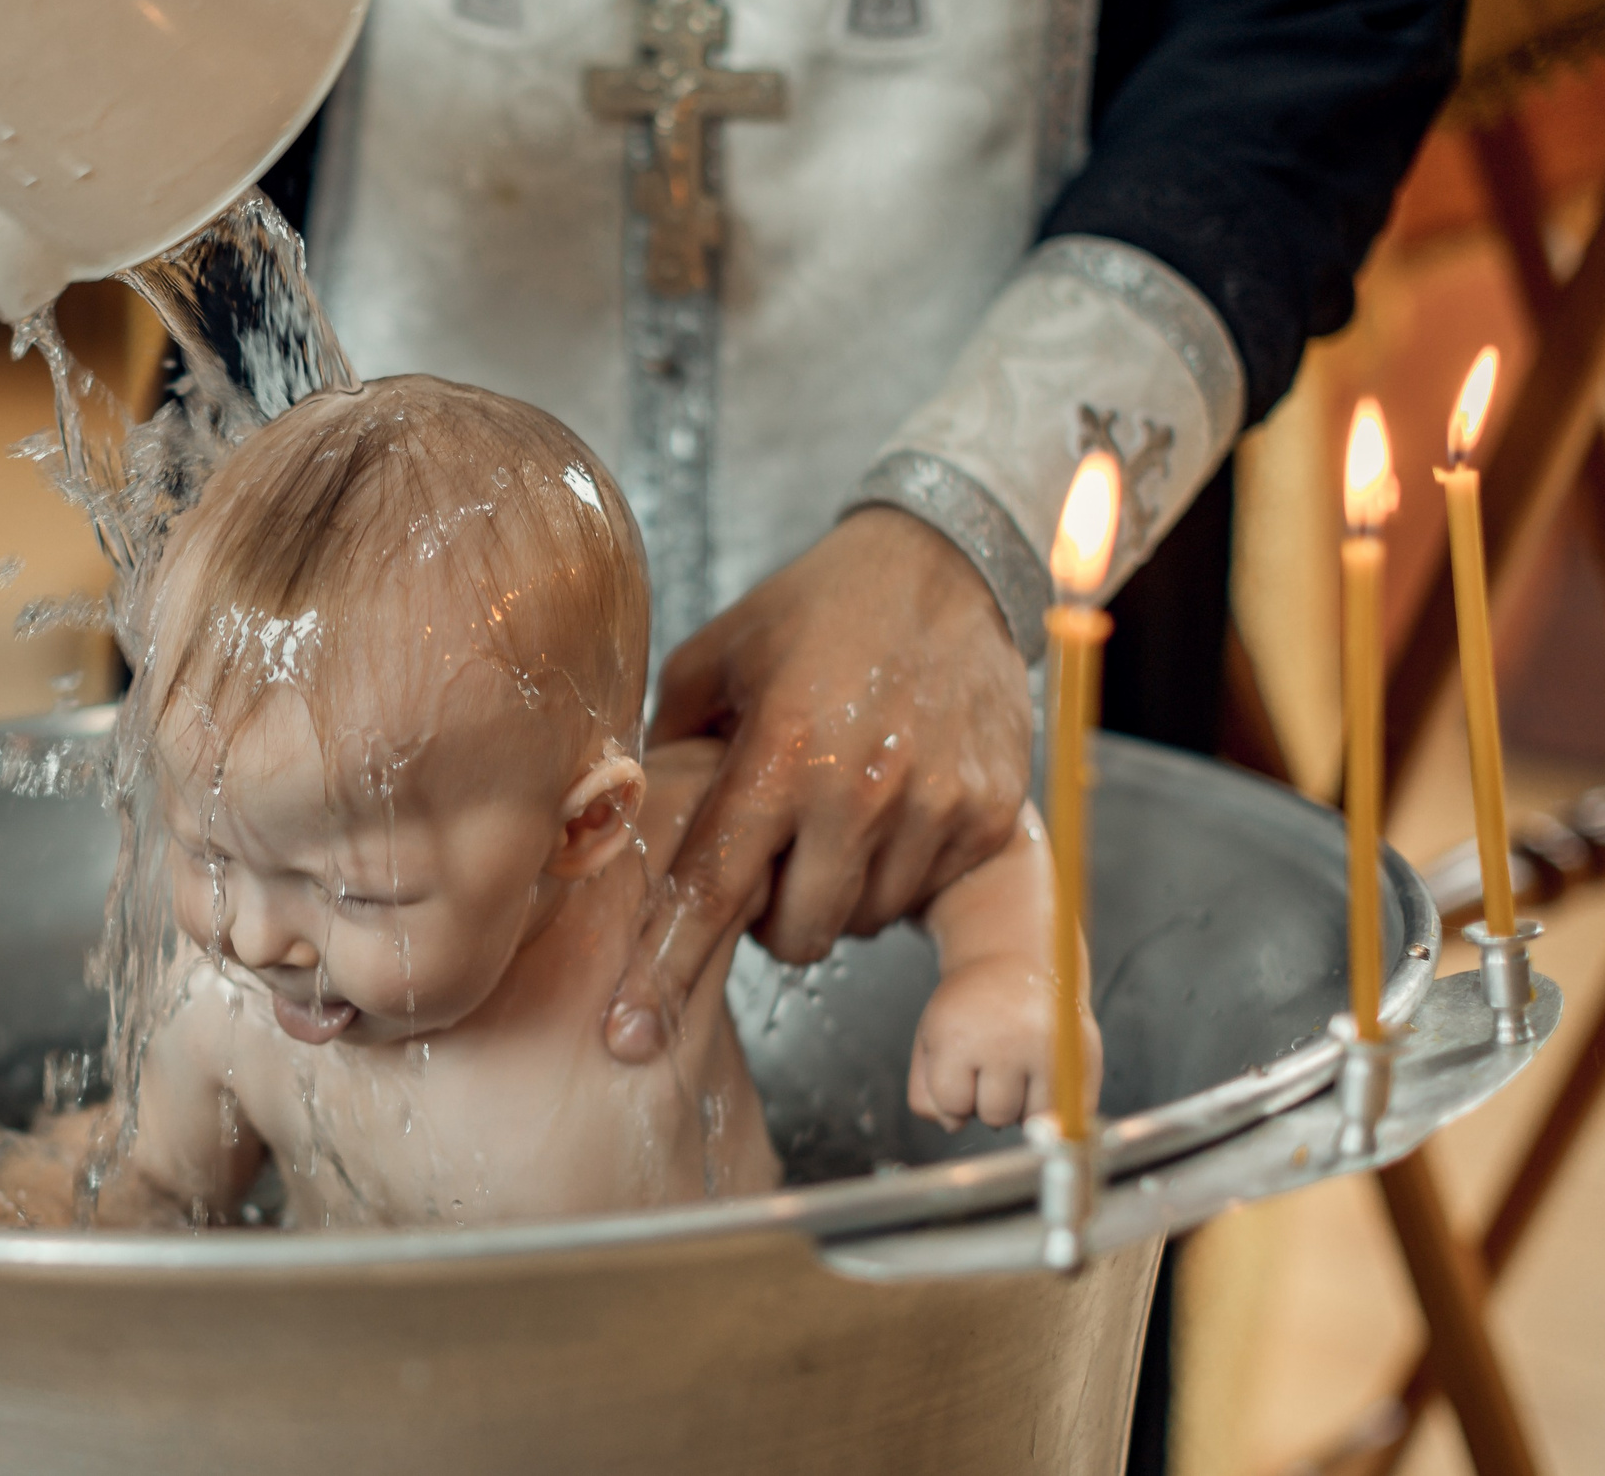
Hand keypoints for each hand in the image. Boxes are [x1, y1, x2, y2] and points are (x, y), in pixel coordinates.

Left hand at [608, 507, 1032, 1059]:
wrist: (947, 566)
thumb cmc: (816, 608)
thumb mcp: (716, 653)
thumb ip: (666, 742)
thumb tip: (611, 814)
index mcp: (781, 752)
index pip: (712, 891)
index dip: (664, 970)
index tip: (628, 1037)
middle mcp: (862, 790)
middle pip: (794, 937)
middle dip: (771, 917)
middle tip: (773, 852)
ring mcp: (937, 808)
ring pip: (860, 924)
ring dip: (835, 893)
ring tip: (835, 813)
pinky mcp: (992, 816)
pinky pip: (921, 894)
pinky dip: (895, 870)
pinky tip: (890, 805)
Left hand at [907, 952, 1095, 1130]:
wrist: (1013, 964)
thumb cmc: (968, 1011)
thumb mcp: (929, 1041)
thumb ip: (927, 1094)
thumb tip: (954, 1126)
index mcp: (959, 1036)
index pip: (954, 1105)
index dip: (954, 1098)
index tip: (959, 1069)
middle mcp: (1008, 1041)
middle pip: (996, 1117)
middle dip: (989, 1101)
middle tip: (992, 1063)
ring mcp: (1050, 1048)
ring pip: (1034, 1120)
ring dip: (1024, 1107)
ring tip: (1018, 1068)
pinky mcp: (1084, 1053)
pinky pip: (1071, 1112)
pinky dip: (1056, 1105)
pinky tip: (1043, 1074)